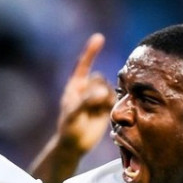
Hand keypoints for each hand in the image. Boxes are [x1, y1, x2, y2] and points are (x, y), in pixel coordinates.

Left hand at [56, 33, 115, 154]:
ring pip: (108, 88)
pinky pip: (114, 99)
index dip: (91, 51)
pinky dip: (110, 105)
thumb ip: (86, 102)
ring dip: (104, 99)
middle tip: (91, 105)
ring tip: (95, 112)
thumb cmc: (69, 128)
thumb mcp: (73, 114)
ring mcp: (97, 97)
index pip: (83, 64)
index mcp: (75, 85)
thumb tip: (102, 93)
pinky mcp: (106, 107)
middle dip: (97, 90)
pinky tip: (104, 115)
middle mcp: (87, 88)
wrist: (75, 145)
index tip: (99, 38)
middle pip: (99, 79)